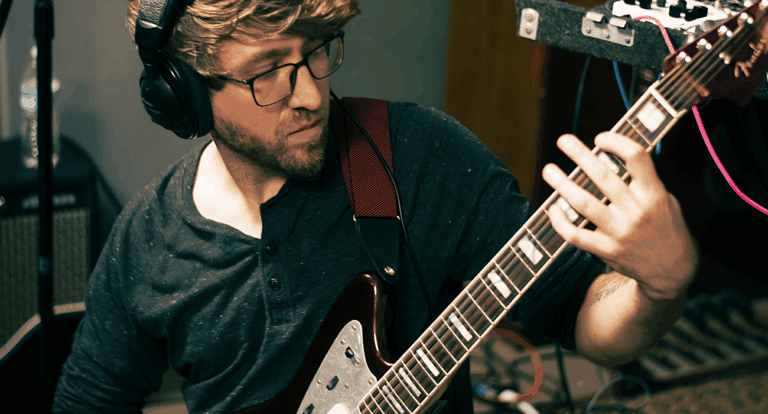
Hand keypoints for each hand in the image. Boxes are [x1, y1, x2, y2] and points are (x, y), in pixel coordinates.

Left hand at [542, 132, 698, 300]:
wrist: (672, 271)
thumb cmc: (666, 228)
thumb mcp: (666, 200)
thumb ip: (644, 181)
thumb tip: (615, 157)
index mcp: (653, 194)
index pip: (636, 158)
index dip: (616, 142)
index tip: (600, 137)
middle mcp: (636, 211)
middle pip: (603, 176)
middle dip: (580, 154)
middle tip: (563, 140)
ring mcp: (620, 232)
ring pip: (584, 203)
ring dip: (562, 184)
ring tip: (549, 170)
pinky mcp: (607, 250)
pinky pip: (576, 235)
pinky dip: (560, 222)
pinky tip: (552, 208)